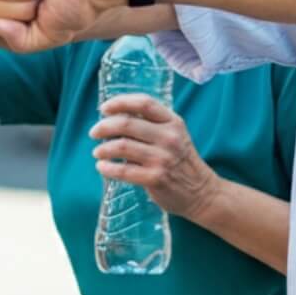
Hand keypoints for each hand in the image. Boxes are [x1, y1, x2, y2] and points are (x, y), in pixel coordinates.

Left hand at [89, 94, 222, 219]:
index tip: (104, 108)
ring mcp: (163, 158)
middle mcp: (169, 137)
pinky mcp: (155, 178)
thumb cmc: (181, 161)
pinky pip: (123, 171)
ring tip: (97, 152)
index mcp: (173, 122)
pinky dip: (108, 168)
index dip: (120, 102)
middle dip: (104, 126)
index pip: (144, 102)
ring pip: (122, 146)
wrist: (201, 192)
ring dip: (103, 148)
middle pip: (127, 123)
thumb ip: (151, 124)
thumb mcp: (174, 135)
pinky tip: (102, 167)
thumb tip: (116, 116)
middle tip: (94, 132)